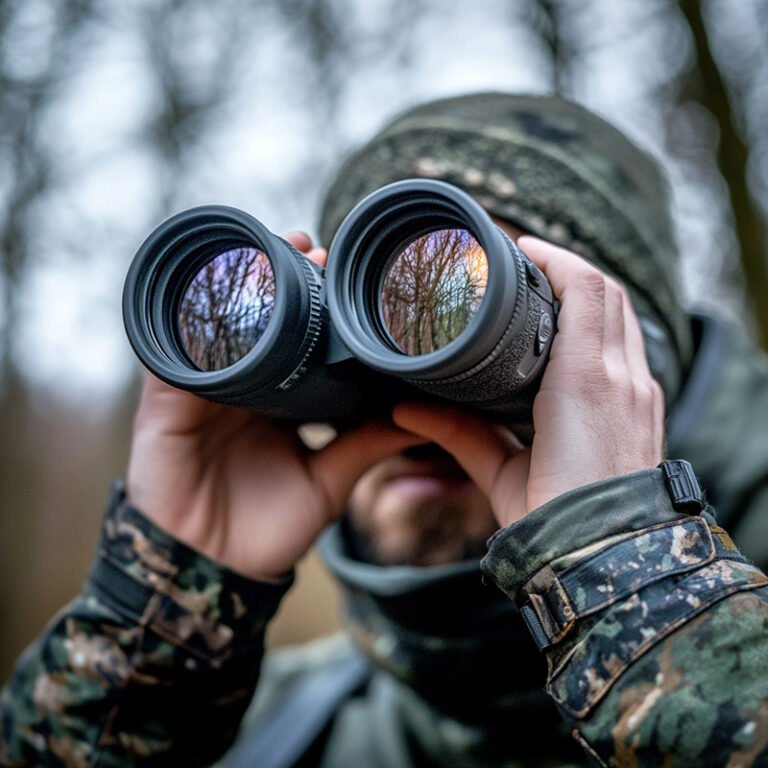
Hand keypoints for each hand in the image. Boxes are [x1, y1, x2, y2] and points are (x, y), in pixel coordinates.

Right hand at [126, 233, 423, 578]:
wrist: (213, 573)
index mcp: (276, 402)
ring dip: (240, 287)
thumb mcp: (329, 483)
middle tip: (312, 248)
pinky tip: (215, 292)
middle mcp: (240, 389)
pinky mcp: (166, 405)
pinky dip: (189, 325)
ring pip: (215, 325)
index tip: (341, 274)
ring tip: (273, 251)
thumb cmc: (268, 531)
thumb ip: (367, 447)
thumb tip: (418, 418)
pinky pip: (172, 357)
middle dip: (280, 279)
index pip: (294, 340)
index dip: (315, 305)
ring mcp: (202, 393)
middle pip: (256, 320)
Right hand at [392, 237, 664, 528]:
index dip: (552, 257)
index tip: (519, 249)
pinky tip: (576, 339)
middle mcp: (622, 378)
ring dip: (591, 297)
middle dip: (569, 269)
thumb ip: (455, 431)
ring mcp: (641, 392)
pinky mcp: (648, 408)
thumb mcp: (500, 472)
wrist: (613, 557)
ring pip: (625, 318)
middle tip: (529, 266)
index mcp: (584, 381)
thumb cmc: (555, 518)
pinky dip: (606, 328)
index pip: (584, 289)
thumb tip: (403, 410)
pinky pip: (632, 347)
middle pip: (608, 293)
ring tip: (550, 294)